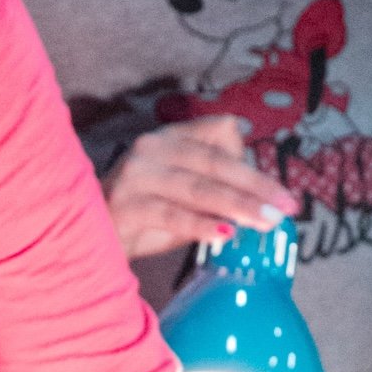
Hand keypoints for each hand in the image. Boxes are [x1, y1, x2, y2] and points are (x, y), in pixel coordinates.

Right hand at [103, 115, 293, 259]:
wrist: (83, 239)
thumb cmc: (141, 220)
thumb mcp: (183, 199)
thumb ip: (214, 192)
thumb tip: (264, 204)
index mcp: (170, 138)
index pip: (221, 132)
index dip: (248, 160)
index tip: (274, 192)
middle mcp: (152, 147)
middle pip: (216, 161)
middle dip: (257, 186)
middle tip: (288, 207)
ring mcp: (135, 174)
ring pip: (198, 187)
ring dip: (238, 205)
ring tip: (267, 222)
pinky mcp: (124, 204)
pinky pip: (171, 214)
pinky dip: (201, 225)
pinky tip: (225, 235)